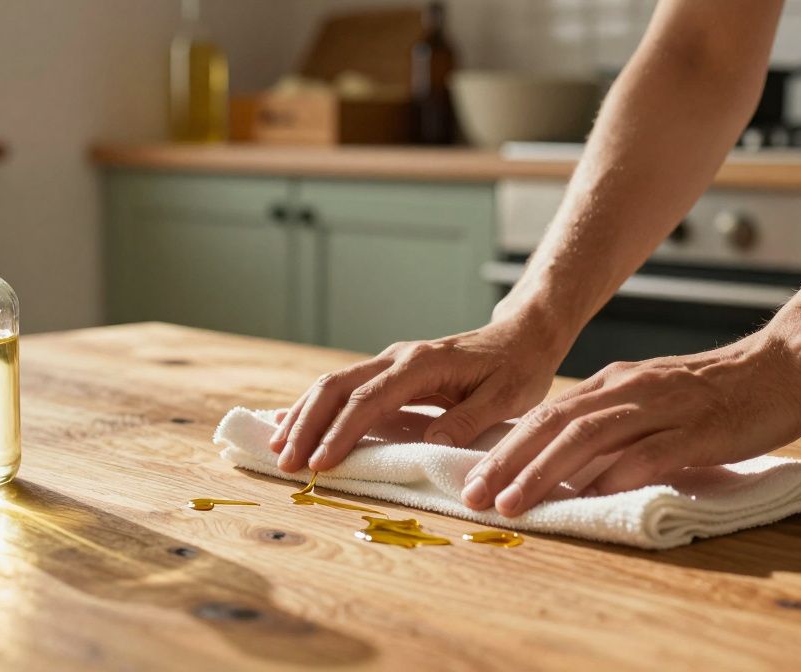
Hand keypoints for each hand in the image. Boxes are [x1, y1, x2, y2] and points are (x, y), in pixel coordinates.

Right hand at [270, 311, 568, 472]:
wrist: (522, 336)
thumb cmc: (517, 368)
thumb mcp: (505, 398)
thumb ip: (467, 421)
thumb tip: (430, 446)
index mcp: (422, 364)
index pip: (369, 400)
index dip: (341, 432)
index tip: (320, 463)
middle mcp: (397, 358)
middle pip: (335, 387)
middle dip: (306, 424)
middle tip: (286, 463)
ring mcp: (389, 362)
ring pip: (332, 384)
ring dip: (302, 416)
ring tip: (278, 449)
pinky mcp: (388, 373)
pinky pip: (343, 388)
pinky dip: (315, 409)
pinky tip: (295, 425)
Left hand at [460, 332, 800, 516]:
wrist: (780, 366)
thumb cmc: (713, 393)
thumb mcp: (647, 401)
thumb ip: (610, 428)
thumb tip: (566, 468)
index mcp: (611, 385)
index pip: (544, 417)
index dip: (504, 449)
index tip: (471, 480)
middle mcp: (627, 392)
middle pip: (553, 426)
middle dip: (508, 463)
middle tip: (474, 496)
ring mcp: (660, 409)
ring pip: (588, 439)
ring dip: (544, 472)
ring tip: (514, 503)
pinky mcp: (696, 430)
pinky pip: (648, 453)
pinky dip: (614, 475)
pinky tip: (589, 498)